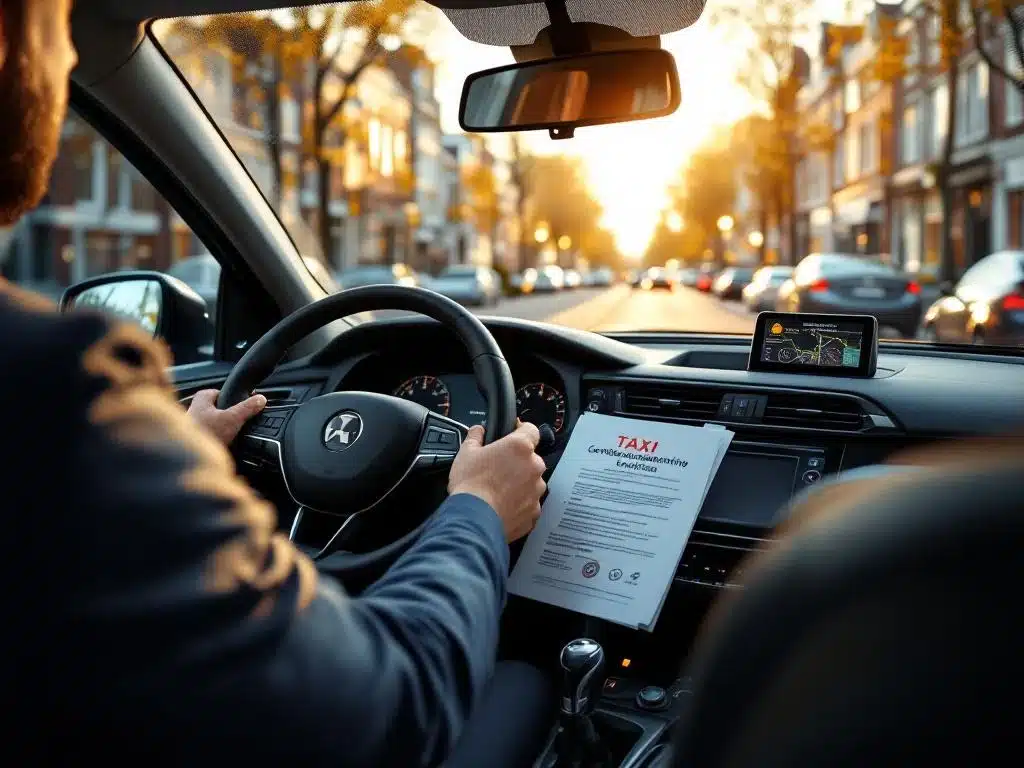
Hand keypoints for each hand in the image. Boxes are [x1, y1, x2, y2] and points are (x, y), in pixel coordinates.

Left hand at [187, 389, 266, 445]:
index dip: (234, 399)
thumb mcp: (232, 419)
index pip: (222, 392)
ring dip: (222, 431)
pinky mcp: (194, 440)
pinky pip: (211, 437)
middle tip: (236, 425)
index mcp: (201, 398)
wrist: (188, 460)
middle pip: (219, 409)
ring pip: (215, 424)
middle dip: (228, 417)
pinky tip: (221, 447)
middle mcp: (194, 409)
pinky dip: (217, 441)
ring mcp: (192, 426)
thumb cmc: (204, 435)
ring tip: (227, 438)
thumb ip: (247, 408)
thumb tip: (260, 399)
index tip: (242, 407)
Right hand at [448, 421, 546, 541]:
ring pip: (531, 482)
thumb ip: (475, 437)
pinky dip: (519, 504)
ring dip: (519, 483)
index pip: (531, 430)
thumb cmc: (470, 485)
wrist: (474, 520)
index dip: (521, 431)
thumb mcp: (466, 453)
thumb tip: (478, 431)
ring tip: (498, 490)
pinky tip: (502, 505)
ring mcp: (536, 491)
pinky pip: (528, 503)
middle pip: (530, 458)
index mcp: (520, 447)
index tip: (512, 435)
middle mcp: (534, 467)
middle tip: (497, 469)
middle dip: (517, 462)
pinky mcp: (534, 511)